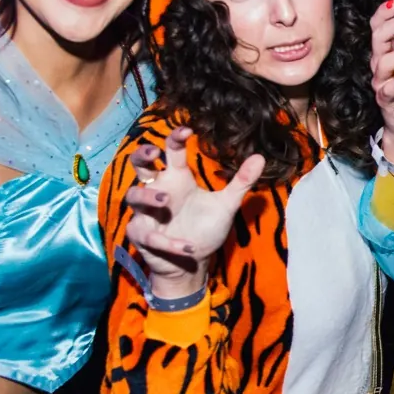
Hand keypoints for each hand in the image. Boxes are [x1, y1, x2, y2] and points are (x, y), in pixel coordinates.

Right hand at [122, 126, 263, 291]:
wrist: (193, 263)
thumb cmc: (204, 229)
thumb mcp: (226, 205)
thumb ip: (240, 182)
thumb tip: (260, 158)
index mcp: (177, 178)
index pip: (171, 151)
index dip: (175, 137)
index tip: (187, 130)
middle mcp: (159, 190)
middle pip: (140, 165)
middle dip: (141, 156)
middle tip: (153, 153)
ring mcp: (147, 213)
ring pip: (133, 196)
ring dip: (146, 197)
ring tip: (164, 201)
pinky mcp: (142, 235)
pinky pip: (147, 235)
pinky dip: (166, 241)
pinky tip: (187, 247)